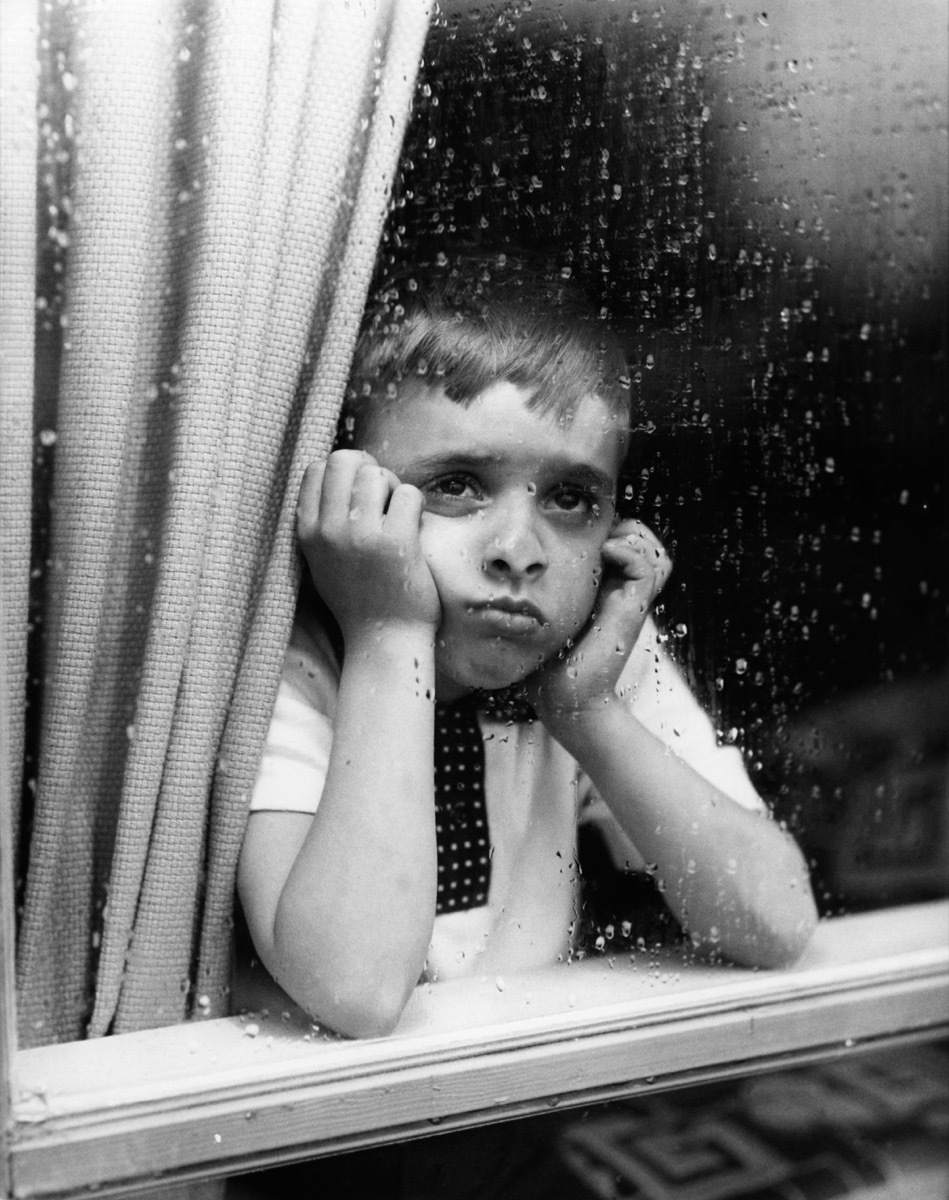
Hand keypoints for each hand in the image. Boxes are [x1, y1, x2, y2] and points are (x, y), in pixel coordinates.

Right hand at [297, 450, 441, 639]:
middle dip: (368, 470)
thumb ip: (321, 520)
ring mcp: (362, 536)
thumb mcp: (321, 560)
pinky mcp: (396, 542)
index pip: (315, 469)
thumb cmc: (358, 597)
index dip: (343, 471)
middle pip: (345, 460)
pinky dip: (415, 506)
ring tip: (397, 515)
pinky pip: (409, 494)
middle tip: (382, 496)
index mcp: (308, 533)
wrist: (384, 638)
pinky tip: (412, 529)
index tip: (358, 492)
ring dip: (393, 488)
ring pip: (377, 474)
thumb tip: (335, 470)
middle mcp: (330, 531)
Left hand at [529, 519, 671, 725]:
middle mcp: (620, 590)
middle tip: (594, 537)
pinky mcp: (634, 607)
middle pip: (642, 538)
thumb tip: (509, 564)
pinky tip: (606, 554)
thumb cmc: (545, 662)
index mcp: (602, 588)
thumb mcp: (538, 614)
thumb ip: (534, 591)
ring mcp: (630, 598)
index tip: (576, 529)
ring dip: (629, 535)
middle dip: (622, 526)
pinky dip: (630, 550)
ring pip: (650, 547)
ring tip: (603, 546)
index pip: (622, 539)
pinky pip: (648, 565)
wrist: (563, 699)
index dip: (607, 526)